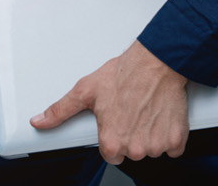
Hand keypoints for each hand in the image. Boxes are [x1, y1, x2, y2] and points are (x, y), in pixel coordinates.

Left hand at [30, 40, 188, 164]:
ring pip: (151, 150)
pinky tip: (160, 116)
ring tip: (144, 110)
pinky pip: (173, 149)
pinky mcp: (177, 140)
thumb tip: (39, 121)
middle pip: (131, 153)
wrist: (156, 62)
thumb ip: (60, 111)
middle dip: (130, 135)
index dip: (111, 137)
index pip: (110, 155)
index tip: (115, 121)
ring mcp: (157, 145)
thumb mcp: (84, 90)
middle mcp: (136, 148)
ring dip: (149, 135)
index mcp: (112, 141)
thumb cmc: (122, 74)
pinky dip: (169, 135)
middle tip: (130, 111)